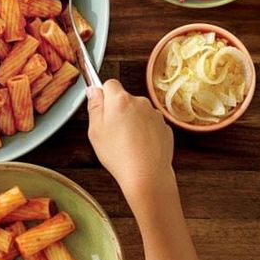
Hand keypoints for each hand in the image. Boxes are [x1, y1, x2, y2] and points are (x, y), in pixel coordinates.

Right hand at [86, 79, 173, 197]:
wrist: (147, 176)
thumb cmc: (120, 155)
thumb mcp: (95, 131)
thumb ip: (94, 106)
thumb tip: (93, 91)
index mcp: (120, 100)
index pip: (109, 84)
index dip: (103, 96)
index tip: (102, 109)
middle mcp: (140, 102)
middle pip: (124, 98)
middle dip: (118, 110)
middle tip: (112, 131)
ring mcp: (154, 114)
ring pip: (138, 111)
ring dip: (133, 120)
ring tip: (127, 143)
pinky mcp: (165, 127)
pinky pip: (150, 123)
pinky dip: (145, 131)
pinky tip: (139, 147)